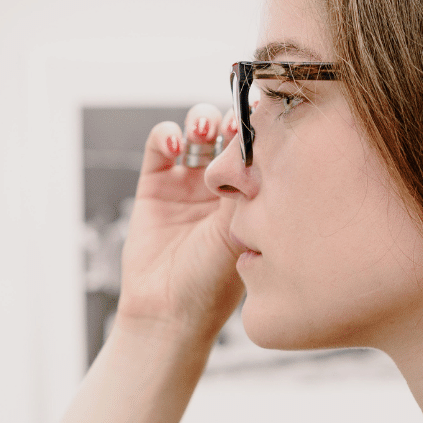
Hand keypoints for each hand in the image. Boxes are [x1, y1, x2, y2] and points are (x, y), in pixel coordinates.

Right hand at [116, 103, 244, 338]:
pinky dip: (165, 134)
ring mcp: (188, 181)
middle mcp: (222, 183)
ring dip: (201, 120)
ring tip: (204, 130)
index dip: (263, 124)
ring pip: (197, 130)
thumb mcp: (243, 230)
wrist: (169, 310)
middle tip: (236, 124)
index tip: (267, 111)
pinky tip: (173, 144)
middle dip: (233, 118)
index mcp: (253, 193)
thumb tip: (264, 141)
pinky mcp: (155, 184)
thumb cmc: (215, 282)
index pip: (262, 145)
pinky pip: (159, 145)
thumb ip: (249, 185)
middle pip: (231, 129)